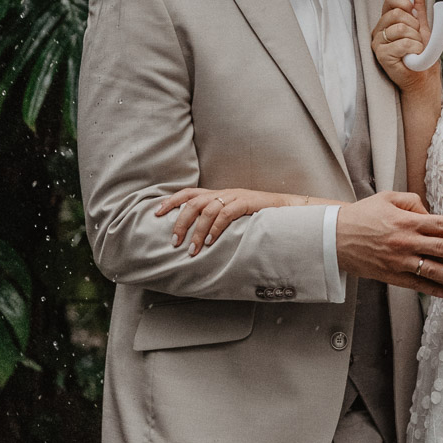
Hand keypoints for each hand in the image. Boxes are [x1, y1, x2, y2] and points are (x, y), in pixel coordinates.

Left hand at [155, 187, 271, 254]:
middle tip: (174, 242)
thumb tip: (198, 235)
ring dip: (197, 231)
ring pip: (208, 210)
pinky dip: (216, 228)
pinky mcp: (247, 202)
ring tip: (192, 249)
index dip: (171, 201)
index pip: (189, 193)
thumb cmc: (258, 213)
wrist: (285, 206)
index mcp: (218, 193)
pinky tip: (211, 241)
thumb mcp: (233, 213)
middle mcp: (223, 193)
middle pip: (194, 203)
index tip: (157, 213)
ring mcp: (235, 197)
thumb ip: (216, 218)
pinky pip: (226, 214)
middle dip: (180, 222)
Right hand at [336, 191, 442, 297]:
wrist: (334, 236)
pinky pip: (417, 285)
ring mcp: (399, 261)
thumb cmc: (363, 214)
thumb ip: (412, 202)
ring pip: (434, 270)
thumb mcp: (387, 198)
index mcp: (407, 222)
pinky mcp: (391, 275)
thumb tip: (430, 212)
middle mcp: (406, 242)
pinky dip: (434, 290)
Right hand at [372, 0, 436, 92]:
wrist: (423, 77)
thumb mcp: (422, 25)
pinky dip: (414, 49)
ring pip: (401, 28)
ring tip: (415, 49)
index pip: (390, 0)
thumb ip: (419, 6)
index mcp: (388, 21)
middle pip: (397, 14)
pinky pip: (403, 43)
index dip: (402, 0)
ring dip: (416, 39)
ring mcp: (379, 43)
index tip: (411, 7)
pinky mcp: (381, 55)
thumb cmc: (421, 55)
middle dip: (414, 25)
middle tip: (416, 38)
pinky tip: (412, 56)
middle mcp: (380, 30)